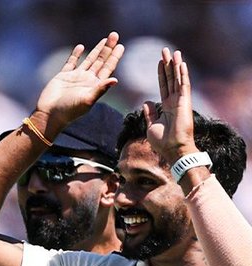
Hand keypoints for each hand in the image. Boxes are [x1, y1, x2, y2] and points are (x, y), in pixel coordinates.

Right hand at [36, 31, 123, 130]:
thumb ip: (100, 89)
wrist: (49, 114)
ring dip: (97, 49)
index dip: (114, 57)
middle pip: (101, 61)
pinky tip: (81, 47)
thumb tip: (115, 79)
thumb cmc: (69, 111)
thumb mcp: (87, 100)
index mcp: (94, 85)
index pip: (107, 68)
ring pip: (89, 60)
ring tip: (105, 39)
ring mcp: (75, 77)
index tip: (121, 45)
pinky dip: (76, 54)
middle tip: (115, 35)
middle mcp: (87, 80)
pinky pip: (71, 63)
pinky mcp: (63, 76)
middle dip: (108, 49)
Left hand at [143, 48, 198, 163]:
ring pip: (178, 79)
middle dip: (168, 64)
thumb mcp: (151, 126)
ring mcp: (181, 101)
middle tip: (165, 50)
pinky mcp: (185, 103)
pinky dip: (183, 74)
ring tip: (174, 52)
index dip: (161, 73)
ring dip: (176, 65)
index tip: (159, 62)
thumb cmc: (163, 142)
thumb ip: (149, 113)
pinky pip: (184, 85)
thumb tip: (145, 102)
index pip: (163, 85)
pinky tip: (181, 63)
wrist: (172, 150)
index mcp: (166, 106)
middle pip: (171, 78)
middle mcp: (174, 101)